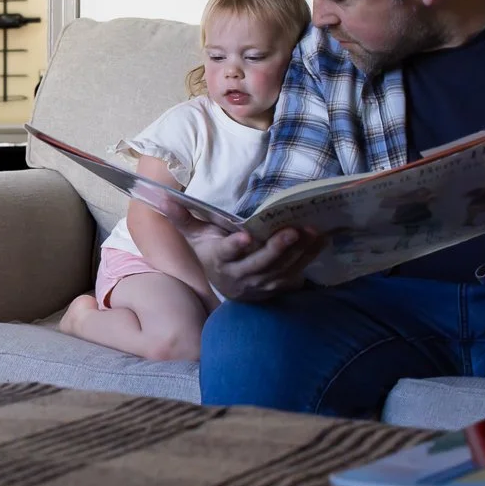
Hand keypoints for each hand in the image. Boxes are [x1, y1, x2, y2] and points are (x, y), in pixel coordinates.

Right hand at [152, 195, 319, 300]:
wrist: (227, 285)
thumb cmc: (211, 253)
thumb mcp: (195, 236)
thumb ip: (182, 217)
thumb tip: (163, 198)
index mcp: (219, 261)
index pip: (226, 254)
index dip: (235, 246)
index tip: (245, 237)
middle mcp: (240, 276)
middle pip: (260, 264)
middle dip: (277, 248)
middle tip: (293, 231)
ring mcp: (261, 284)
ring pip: (282, 269)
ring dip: (300, 252)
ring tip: (313, 232)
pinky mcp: (277, 287)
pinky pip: (296, 273)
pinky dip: (310, 257)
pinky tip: (321, 241)